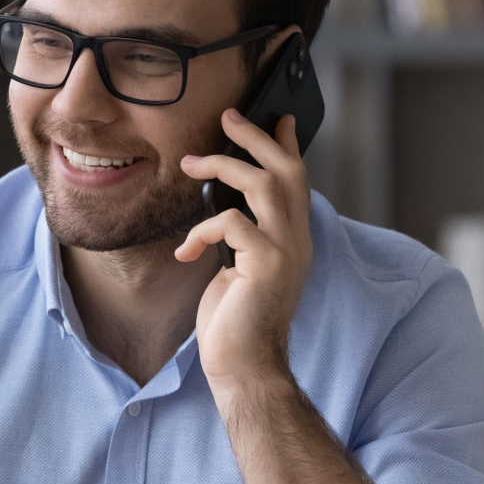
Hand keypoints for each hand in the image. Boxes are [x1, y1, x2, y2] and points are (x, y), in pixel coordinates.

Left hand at [176, 111, 312, 396]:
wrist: (243, 367)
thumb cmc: (234, 322)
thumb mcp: (239, 268)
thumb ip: (242, 237)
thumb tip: (225, 206)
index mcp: (292, 241)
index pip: (297, 182)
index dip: (287, 147)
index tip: (280, 118)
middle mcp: (297, 241)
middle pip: (286, 171)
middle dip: (257, 137)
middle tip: (229, 116)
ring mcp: (286, 251)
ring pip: (262, 184)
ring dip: (223, 165)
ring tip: (190, 161)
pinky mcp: (266, 264)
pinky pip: (231, 222)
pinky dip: (201, 231)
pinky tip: (186, 253)